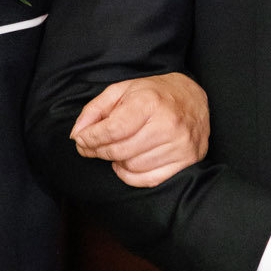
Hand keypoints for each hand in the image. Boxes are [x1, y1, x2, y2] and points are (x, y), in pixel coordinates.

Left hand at [70, 72, 209, 187]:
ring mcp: (180, 145)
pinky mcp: (187, 161)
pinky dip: (131, 175)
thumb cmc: (153, 94)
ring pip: (132, 166)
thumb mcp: (121, 91)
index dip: (91, 138)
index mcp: (150, 102)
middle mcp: (167, 124)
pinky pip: (148, 179)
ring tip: (117, 149)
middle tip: (92, 147)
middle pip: (120, 150)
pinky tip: (127, 163)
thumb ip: (95, 110)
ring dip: (117, 161)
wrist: (193, 98)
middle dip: (99, 151)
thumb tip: (77, 135)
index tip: (81, 140)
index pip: (112, 130)